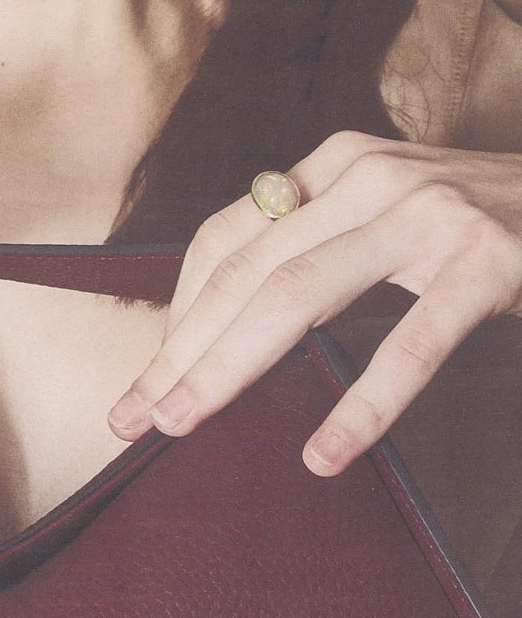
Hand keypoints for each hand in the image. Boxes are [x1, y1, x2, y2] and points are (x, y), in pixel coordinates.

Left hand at [108, 130, 521, 473]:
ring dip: (227, 367)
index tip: (149, 369)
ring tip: (184, 423)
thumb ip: (320, 241)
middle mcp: (367, 179)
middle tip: (132, 416)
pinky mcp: (484, 264)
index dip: (178, 307)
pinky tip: (325, 453)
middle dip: (180, 349)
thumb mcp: (389, 207)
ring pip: (296, 297)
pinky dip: (362, 403)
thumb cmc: (483, 218)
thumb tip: (235, 320)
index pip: (227, 237)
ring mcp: (426, 216)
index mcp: (335, 165)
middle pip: (245, 272)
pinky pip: (409, 343)